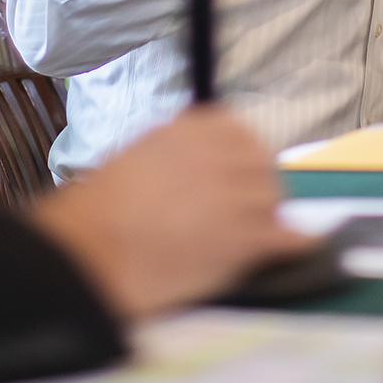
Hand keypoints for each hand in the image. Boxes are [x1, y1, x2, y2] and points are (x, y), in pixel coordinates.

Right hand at [26, 105, 314, 321]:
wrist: (89, 253)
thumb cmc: (94, 213)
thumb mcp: (134, 158)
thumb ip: (174, 157)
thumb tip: (199, 171)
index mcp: (187, 129)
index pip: (239, 131)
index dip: (244, 155)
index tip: (243, 173)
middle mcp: (217, 154)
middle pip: (263, 165)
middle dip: (259, 187)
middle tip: (250, 211)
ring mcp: (234, 194)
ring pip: (275, 201)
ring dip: (268, 218)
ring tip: (254, 238)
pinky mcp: (243, 237)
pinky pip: (287, 237)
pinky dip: (293, 245)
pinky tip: (293, 250)